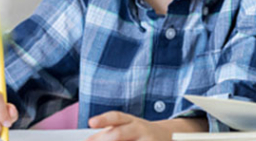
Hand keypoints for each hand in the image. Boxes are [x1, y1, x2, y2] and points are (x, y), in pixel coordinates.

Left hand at [87, 112, 206, 140]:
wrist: (166, 136)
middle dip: (106, 139)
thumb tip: (89, 140)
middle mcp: (140, 129)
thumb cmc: (139, 134)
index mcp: (130, 121)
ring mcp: (148, 140)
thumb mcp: (125, 128)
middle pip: (120, 133)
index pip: (117, 117)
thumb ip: (105, 134)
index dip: (103, 119)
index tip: (91, 122)